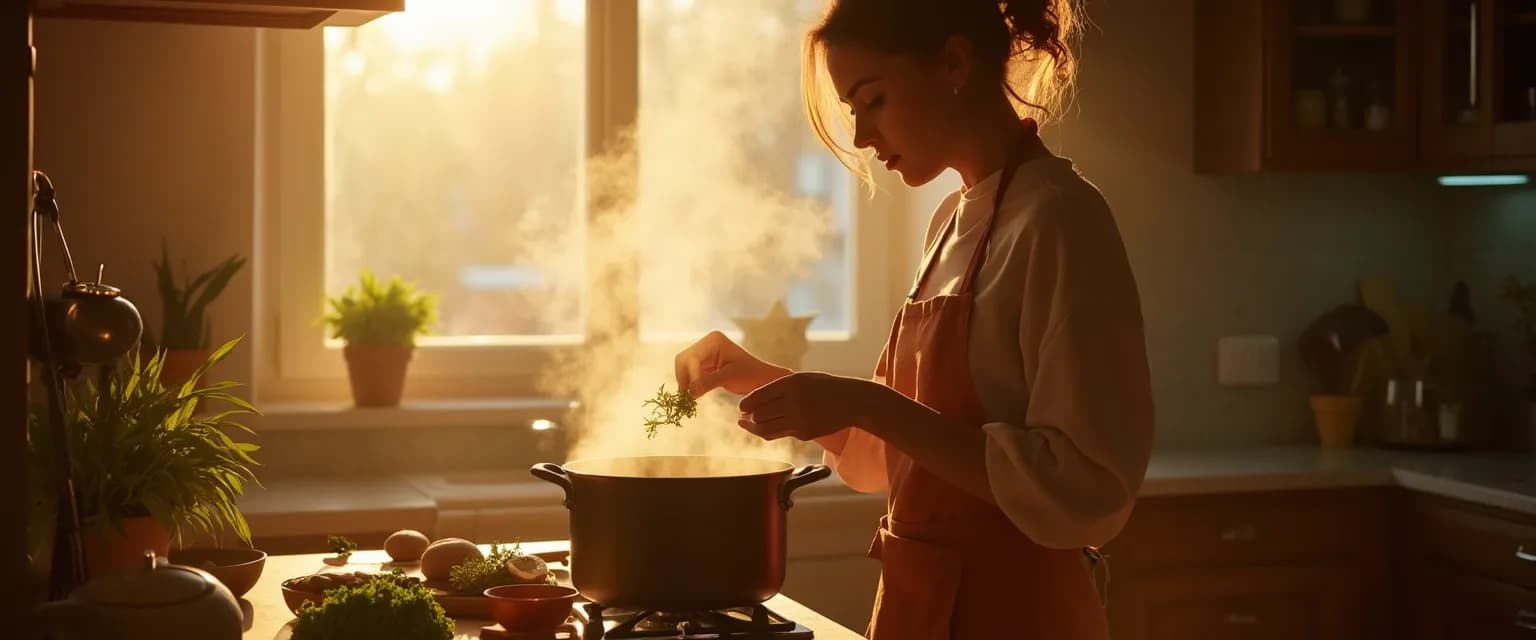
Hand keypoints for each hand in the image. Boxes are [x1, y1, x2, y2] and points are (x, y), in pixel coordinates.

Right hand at [675, 331, 789, 396]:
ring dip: (685, 383)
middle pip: (683, 360)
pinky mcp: (705, 364)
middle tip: (685, 398)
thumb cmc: (750, 375)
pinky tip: (693, 396)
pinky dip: (690, 385)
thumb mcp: (729, 377)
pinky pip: (691, 374)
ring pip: (684, 368)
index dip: (691, 376)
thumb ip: (707, 382)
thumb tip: (689, 393)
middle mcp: (706, 343)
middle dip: (684, 379)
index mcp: (713, 340)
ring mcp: (704, 353)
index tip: (691, 395)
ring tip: (688, 400)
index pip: (693, 358)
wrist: (761, 379)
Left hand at [736, 372, 886, 441]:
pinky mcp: (805, 433)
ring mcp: (800, 419)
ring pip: (766, 428)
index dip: (746, 404)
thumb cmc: (824, 387)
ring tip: (749, 425)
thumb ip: (779, 388)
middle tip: (743, 418)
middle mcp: (794, 401)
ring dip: (754, 428)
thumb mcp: (802, 379)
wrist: (852, 401)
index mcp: (792, 383)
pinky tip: (768, 428)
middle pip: (759, 415)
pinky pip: (780, 434)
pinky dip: (771, 432)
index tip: (742, 408)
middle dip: (749, 417)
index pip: (758, 397)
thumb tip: (751, 403)